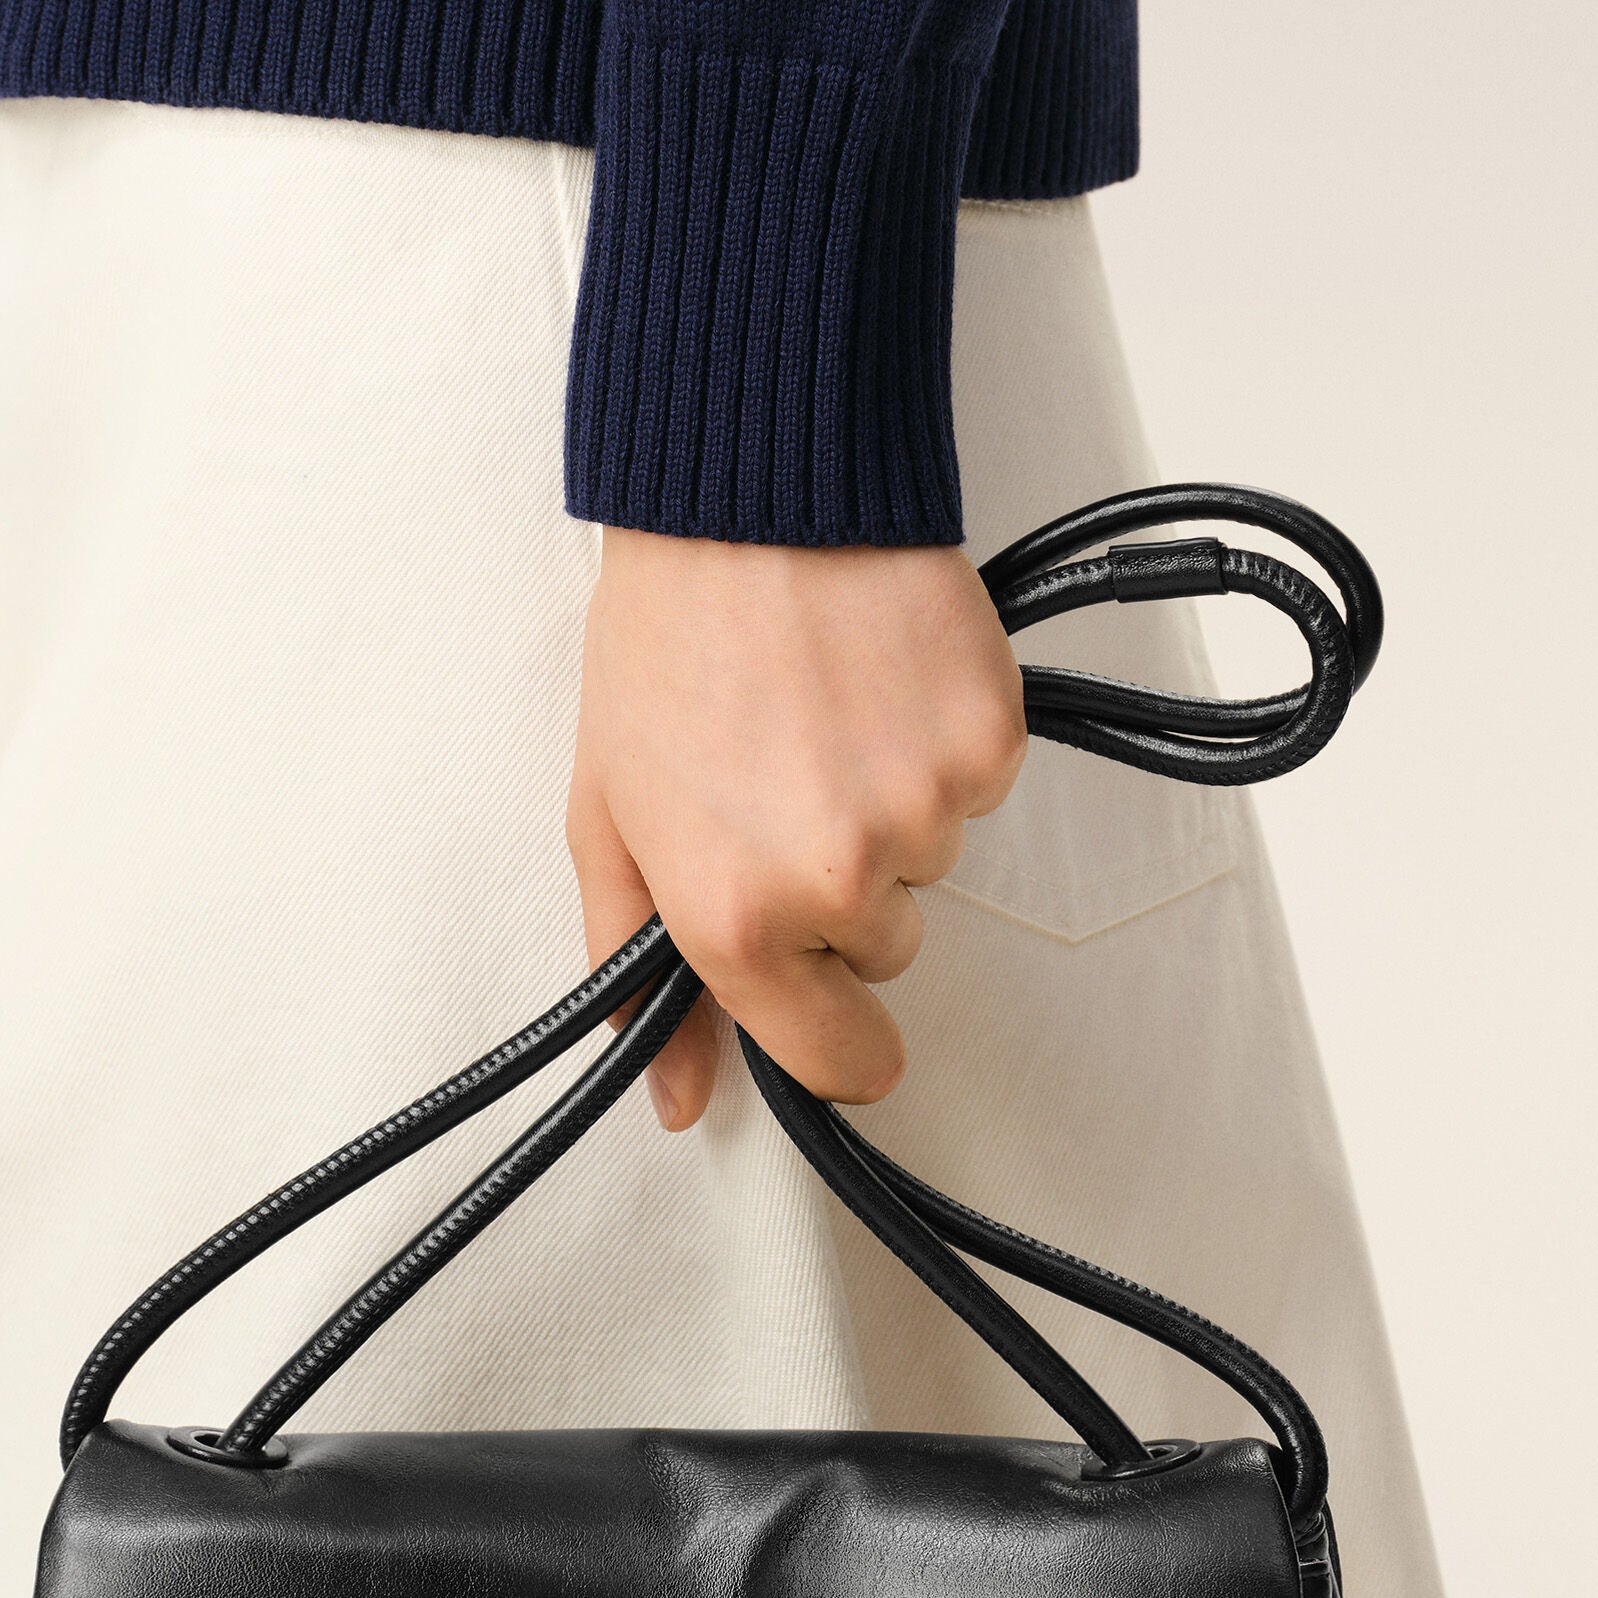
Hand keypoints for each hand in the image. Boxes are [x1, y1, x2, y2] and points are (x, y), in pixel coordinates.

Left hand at [567, 530, 1025, 1129]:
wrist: (747, 498)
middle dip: (841, 888)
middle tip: (782, 780)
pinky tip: (877, 684)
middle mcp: (838, 883)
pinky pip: (975, 787)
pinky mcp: (988, 742)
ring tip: (823, 714)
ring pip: (929, 863)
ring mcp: (924, 813)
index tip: (832, 1004)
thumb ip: (639, 976)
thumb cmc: (665, 647)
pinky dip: (937, 745)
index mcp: (735, 918)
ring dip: (886, 808)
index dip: (836, 1036)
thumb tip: (678, 1099)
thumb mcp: (609, 819)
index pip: (838, 1060)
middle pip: (884, 951)